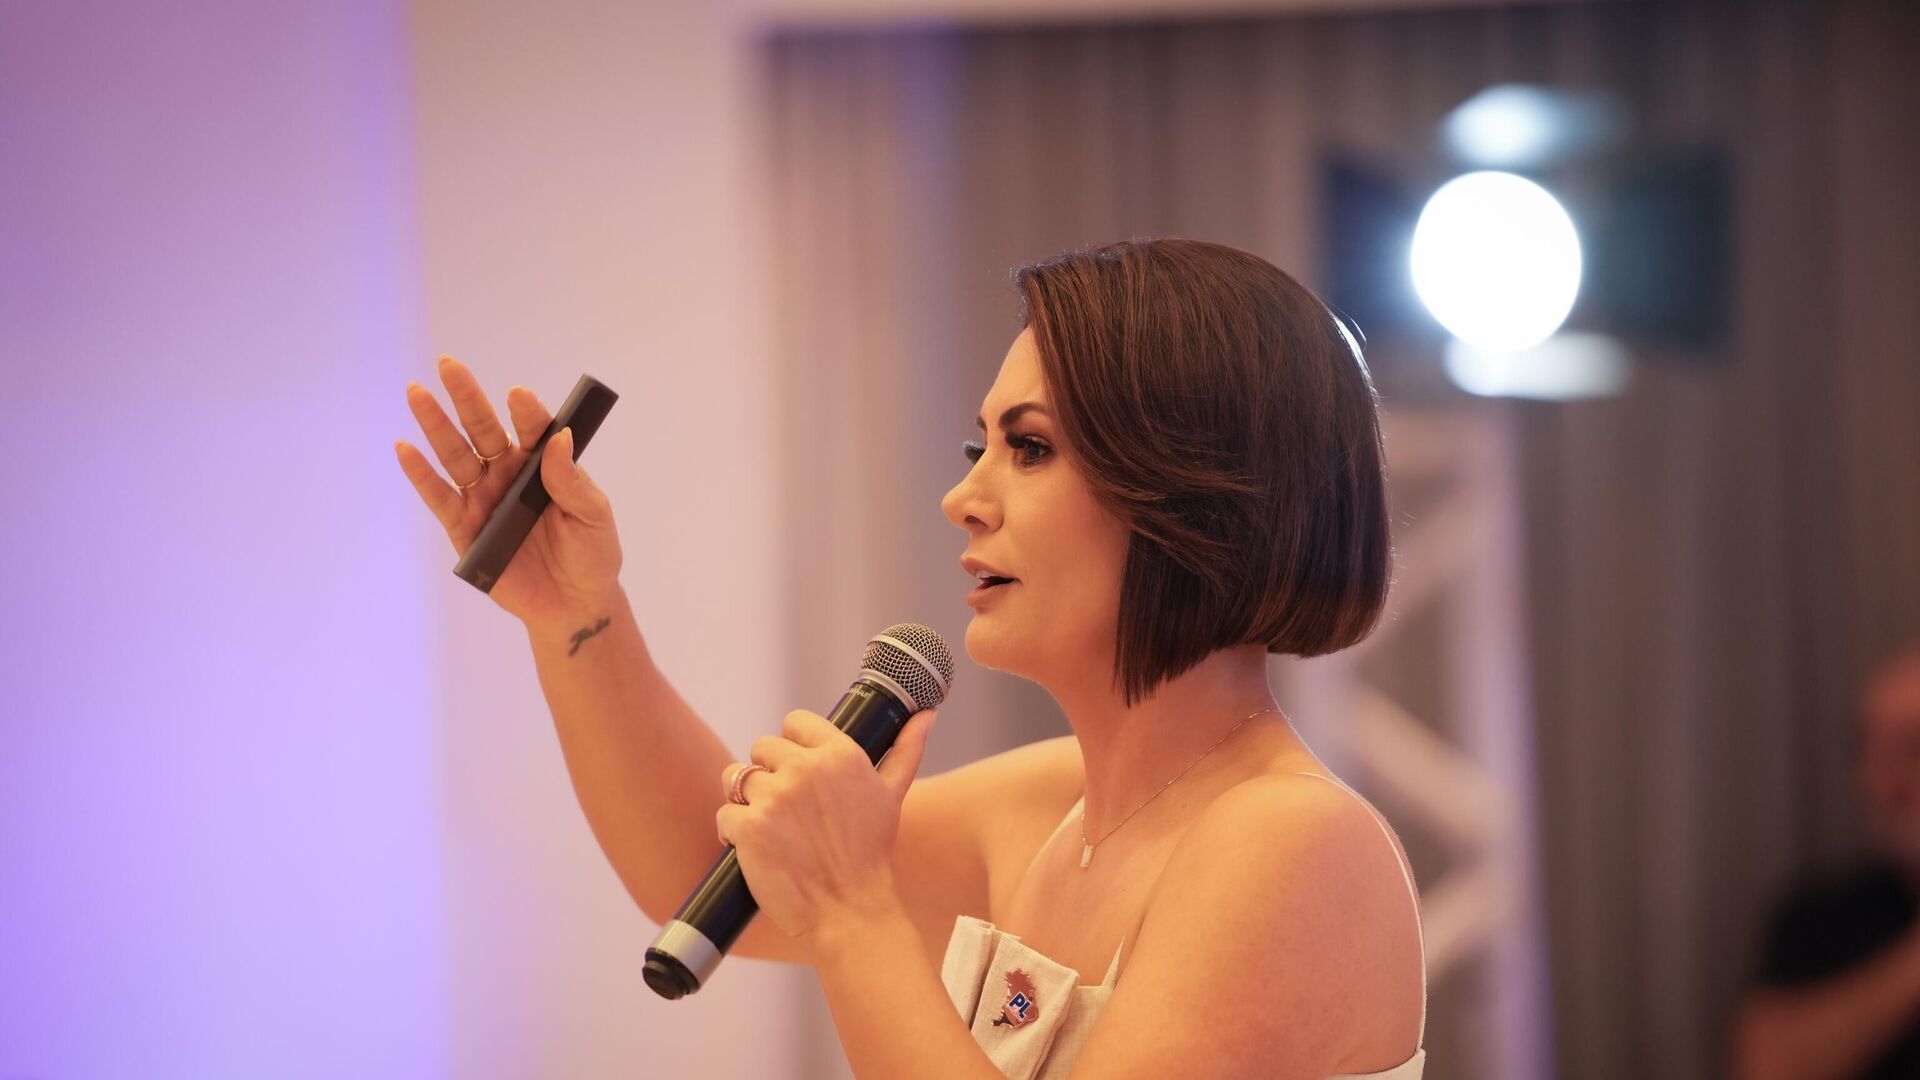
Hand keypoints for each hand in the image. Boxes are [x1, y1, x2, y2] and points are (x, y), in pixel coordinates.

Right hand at [395, 356, 622, 628]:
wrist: (572, 604)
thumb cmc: (591, 554)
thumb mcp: (593, 517)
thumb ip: (572, 481)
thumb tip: (559, 438)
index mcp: (544, 464)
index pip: (534, 429)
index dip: (526, 412)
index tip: (519, 395)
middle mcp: (509, 474)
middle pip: (484, 430)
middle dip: (467, 398)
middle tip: (448, 364)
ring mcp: (484, 498)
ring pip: (456, 456)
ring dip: (436, 425)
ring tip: (417, 393)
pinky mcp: (464, 528)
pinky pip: (439, 498)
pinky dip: (420, 475)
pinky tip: (405, 448)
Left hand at [715, 708, 938, 943]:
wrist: (849, 911)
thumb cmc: (870, 854)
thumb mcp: (892, 796)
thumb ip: (906, 749)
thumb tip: (927, 713)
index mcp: (840, 754)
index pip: (795, 722)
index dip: (792, 746)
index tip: (798, 772)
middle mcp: (806, 769)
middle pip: (761, 748)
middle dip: (768, 775)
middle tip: (786, 809)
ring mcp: (775, 797)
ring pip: (736, 778)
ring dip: (746, 802)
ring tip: (769, 828)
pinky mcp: (750, 827)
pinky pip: (724, 814)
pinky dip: (732, 833)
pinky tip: (753, 849)